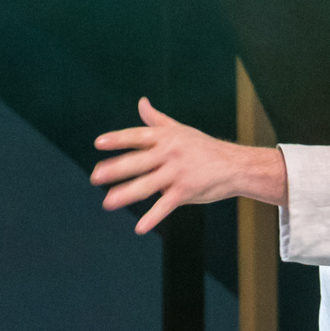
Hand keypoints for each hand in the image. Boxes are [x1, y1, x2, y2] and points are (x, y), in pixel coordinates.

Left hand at [91, 97, 286, 234]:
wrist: (234, 165)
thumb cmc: (204, 147)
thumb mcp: (180, 130)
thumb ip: (156, 120)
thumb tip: (141, 102)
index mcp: (165, 137)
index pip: (136, 136)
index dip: (117, 139)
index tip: (99, 144)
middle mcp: (169, 153)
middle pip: (137, 161)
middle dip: (114, 169)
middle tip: (95, 177)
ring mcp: (177, 173)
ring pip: (146, 184)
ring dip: (125, 194)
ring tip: (107, 203)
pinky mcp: (186, 191)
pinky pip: (166, 206)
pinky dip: (153, 218)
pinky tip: (139, 228)